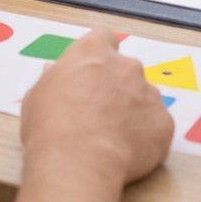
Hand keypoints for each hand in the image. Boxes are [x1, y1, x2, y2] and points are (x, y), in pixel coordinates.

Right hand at [11, 29, 173, 201]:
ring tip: (110, 139)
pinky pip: (157, 126)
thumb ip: (52, 78)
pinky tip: (125, 152)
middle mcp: (126, 65)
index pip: (104, 39)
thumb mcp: (36, 94)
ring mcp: (149, 92)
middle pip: (126, 70)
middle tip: (98, 113)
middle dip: (116, 88)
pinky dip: (146, 137)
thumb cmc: (50, 127)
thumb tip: (53, 73)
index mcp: (93, 51)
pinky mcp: (164, 122)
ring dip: (132, 112)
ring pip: (144, 98)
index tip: (91, 74)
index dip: (98, 57)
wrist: (77, 162)